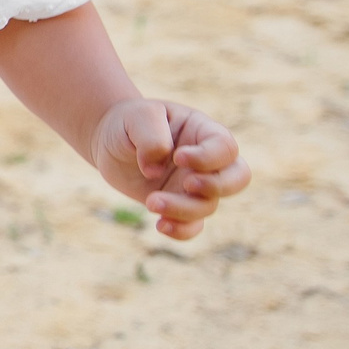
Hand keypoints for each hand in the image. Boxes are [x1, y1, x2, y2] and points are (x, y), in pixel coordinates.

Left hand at [89, 100, 249, 240]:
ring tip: (150, 202)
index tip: (177, 157)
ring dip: (183, 209)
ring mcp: (194, 186)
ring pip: (209, 205)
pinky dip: (181, 230)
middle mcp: (207, 161)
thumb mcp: (138, 117)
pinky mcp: (178, 205)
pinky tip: (160, 225)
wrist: (109, 141)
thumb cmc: (129, 122)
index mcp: (203, 132)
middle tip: (188, 184)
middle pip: (238, 178)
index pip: (225, 147)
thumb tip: (156, 172)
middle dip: (217, 186)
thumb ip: (151, 138)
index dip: (208, 157)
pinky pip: (193, 226)